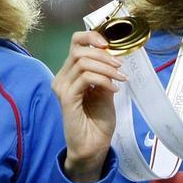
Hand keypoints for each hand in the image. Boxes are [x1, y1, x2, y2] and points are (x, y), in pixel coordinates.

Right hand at [52, 30, 125, 182]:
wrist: (93, 146)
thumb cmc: (98, 121)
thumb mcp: (105, 91)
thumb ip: (105, 73)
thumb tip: (113, 56)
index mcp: (70, 74)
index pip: (75, 43)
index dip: (91, 36)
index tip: (109, 45)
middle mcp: (62, 78)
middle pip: (79, 50)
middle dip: (104, 56)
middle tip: (121, 68)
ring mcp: (62, 88)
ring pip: (83, 62)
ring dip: (107, 68)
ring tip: (120, 79)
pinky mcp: (66, 98)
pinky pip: (86, 78)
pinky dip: (103, 80)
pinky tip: (114, 89)